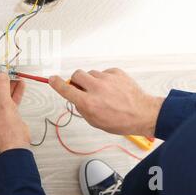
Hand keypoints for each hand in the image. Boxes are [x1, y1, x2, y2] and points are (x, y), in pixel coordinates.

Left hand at [0, 65, 29, 152]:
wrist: (16, 147)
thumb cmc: (6, 132)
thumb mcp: (3, 105)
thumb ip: (2, 87)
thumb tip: (1, 75)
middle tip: (3, 69)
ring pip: (2, 92)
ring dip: (8, 83)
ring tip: (15, 74)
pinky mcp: (8, 113)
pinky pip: (11, 98)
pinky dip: (16, 91)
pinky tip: (21, 84)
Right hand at [49, 68, 163, 135]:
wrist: (144, 114)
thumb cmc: (121, 121)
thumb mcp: (95, 122)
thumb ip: (82, 109)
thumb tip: (75, 98)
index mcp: (89, 103)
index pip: (66, 89)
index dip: (56, 84)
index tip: (52, 79)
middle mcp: (96, 88)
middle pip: (77, 75)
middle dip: (77, 81)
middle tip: (83, 88)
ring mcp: (107, 79)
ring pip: (91, 73)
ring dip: (92, 81)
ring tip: (103, 92)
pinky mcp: (117, 73)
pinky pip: (104, 72)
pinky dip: (105, 79)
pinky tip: (112, 89)